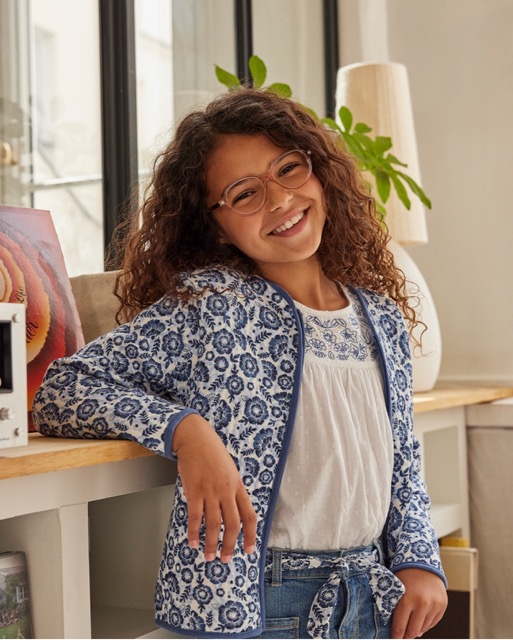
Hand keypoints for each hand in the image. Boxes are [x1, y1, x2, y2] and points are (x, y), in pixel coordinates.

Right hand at [172, 414, 256, 562]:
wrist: (195, 438)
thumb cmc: (212, 453)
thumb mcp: (230, 470)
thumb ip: (233, 490)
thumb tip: (234, 510)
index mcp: (238, 486)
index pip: (249, 515)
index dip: (251, 535)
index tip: (249, 550)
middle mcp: (226, 491)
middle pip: (232, 524)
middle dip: (230, 545)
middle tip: (226, 559)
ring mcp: (210, 491)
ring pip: (214, 524)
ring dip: (212, 544)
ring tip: (209, 556)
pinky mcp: (194, 491)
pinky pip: (195, 516)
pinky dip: (194, 532)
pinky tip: (193, 542)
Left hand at [391, 568, 447, 638]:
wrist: (423, 563)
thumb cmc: (405, 576)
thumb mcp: (396, 589)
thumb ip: (395, 607)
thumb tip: (397, 629)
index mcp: (407, 599)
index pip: (400, 626)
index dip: (396, 636)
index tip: (394, 639)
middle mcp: (422, 604)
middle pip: (413, 631)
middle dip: (406, 635)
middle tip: (402, 636)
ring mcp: (434, 605)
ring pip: (424, 628)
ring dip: (417, 629)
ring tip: (411, 627)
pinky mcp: (442, 605)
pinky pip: (433, 623)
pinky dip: (426, 624)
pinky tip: (420, 621)